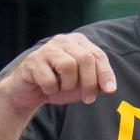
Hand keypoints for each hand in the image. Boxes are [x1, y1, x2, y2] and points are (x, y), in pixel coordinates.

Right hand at [0, 32, 115, 115]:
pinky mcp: (33, 61)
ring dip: (68, 85)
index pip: (98, 55)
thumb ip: (97, 84)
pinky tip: (46, 88)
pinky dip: (51, 89)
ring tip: (61, 88)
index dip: (105, 73)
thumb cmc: (59, 85)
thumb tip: (109, 87)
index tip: (110, 90)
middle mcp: (63, 40)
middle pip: (85, 59)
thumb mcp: (81, 86)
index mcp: (78, 42)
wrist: (29, 92)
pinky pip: (49, 79)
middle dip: (89, 82)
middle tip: (88, 99)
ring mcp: (47, 49)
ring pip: (68, 66)